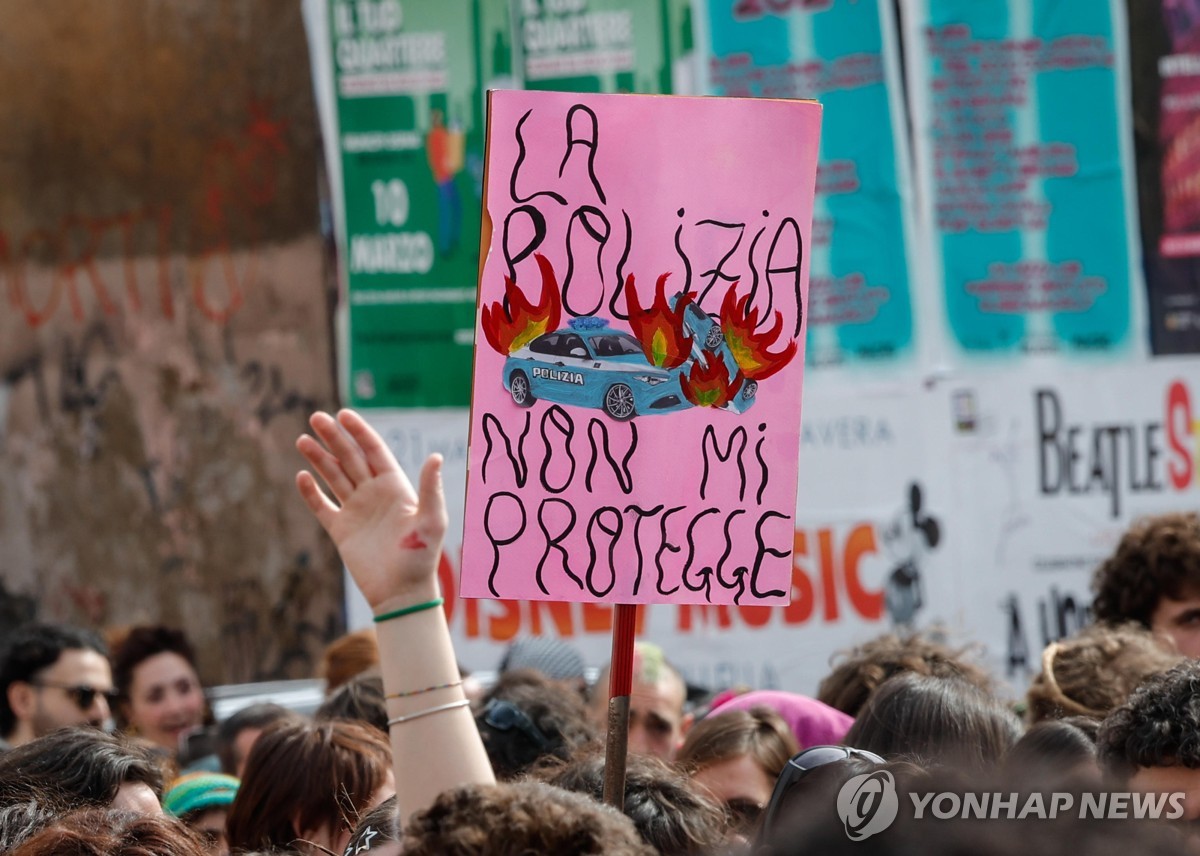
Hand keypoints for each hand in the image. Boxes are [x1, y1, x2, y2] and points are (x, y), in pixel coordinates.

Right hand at [295, 409, 446, 611]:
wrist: (402, 593)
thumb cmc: (421, 557)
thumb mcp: (431, 520)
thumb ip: (431, 489)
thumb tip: (436, 457)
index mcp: (396, 487)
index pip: (374, 451)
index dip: (359, 432)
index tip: (344, 414)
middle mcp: (374, 494)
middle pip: (350, 458)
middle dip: (334, 437)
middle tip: (316, 417)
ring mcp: (356, 511)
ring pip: (334, 477)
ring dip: (319, 459)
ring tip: (302, 440)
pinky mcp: (341, 531)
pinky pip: (323, 507)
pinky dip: (311, 493)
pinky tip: (301, 477)